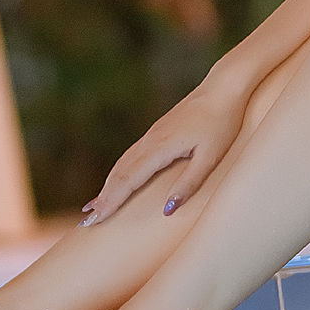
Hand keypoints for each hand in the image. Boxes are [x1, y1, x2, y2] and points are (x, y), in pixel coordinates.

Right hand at [80, 70, 253, 224]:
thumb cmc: (221, 123)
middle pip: (119, 174)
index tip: (95, 220)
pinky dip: (117, 173)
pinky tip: (115, 180)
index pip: (128, 180)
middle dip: (103, 199)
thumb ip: (189, 183)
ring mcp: (152, 135)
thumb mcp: (211, 157)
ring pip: (122, 164)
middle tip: (87, 222)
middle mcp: (150, 141)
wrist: (223, 87)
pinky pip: (130, 157)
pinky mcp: (157, 132)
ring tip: (93, 207)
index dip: (111, 202)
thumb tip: (167, 210)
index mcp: (160, 148)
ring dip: (107, 186)